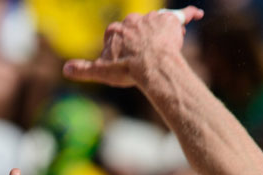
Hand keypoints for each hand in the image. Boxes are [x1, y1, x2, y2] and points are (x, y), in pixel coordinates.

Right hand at [63, 7, 203, 87]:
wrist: (151, 66)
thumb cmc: (126, 70)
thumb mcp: (101, 72)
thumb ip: (84, 69)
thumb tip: (65, 69)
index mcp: (115, 30)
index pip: (118, 38)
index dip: (123, 52)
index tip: (127, 64)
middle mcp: (132, 20)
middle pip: (138, 30)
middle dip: (142, 42)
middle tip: (146, 59)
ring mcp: (151, 19)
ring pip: (157, 25)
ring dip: (161, 34)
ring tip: (167, 50)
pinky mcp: (170, 20)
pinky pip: (181, 15)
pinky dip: (189, 14)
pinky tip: (197, 14)